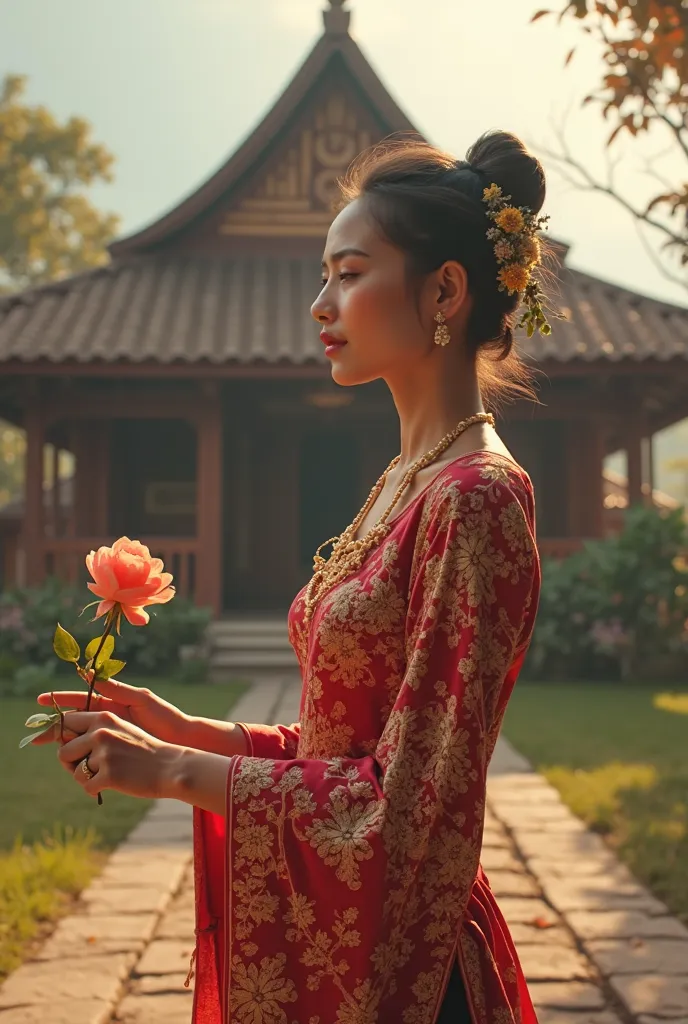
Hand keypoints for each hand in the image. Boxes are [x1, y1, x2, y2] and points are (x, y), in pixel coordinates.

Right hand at [34, 678, 191, 747]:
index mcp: (112, 703)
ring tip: (50, 748)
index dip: (61, 701)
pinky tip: (70, 763)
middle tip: (36, 735)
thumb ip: (117, 689)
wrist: (181, 738)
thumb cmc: (165, 716)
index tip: (41, 701)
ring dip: (64, 743)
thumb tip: (90, 673)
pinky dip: (80, 758)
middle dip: (55, 727)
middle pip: (75, 722)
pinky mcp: (115, 753)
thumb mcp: (141, 699)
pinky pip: (93, 755)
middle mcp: (108, 719)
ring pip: (80, 739)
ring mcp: (111, 737)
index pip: (81, 701)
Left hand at [56, 709, 181, 800]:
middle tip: (85, 769)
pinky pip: (87, 786)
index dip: (56, 734)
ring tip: (105, 777)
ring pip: (75, 772)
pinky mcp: (108, 774)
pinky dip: (95, 790)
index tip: (46, 741)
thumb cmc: (144, 751)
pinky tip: (110, 786)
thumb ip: (95, 731)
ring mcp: (104, 753)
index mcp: (103, 717)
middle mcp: (101, 732)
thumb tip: (62, 743)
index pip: (66, 722)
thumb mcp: (121, 730)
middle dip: (70, 764)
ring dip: (86, 778)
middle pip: (63, 751)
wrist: (170, 767)